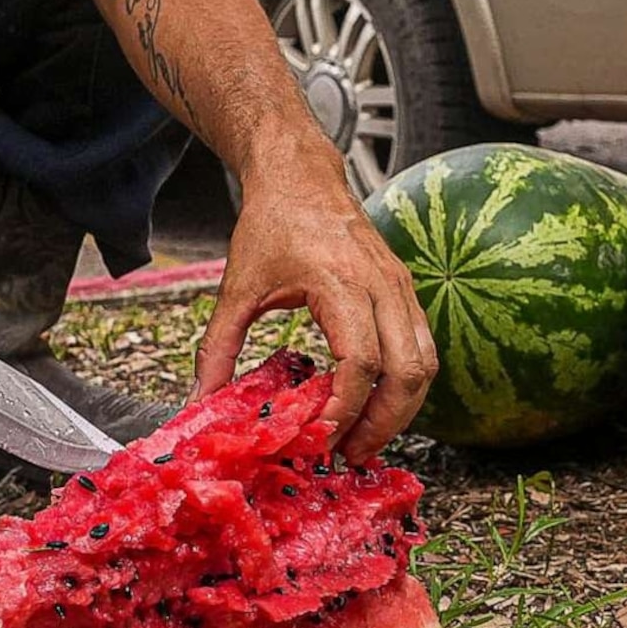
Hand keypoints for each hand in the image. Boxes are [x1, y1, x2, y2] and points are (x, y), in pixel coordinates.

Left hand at [198, 143, 437, 459]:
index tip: (319, 437)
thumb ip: (217, 348)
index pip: (362, 361)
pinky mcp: (404, 288)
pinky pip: (420, 346)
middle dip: (384, 422)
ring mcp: (400, 285)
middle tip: (350, 453)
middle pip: (408, 371)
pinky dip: (403, 383)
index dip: (345, 408)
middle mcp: (382, 284)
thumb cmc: (271, 222)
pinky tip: (372, 403)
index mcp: (341, 282)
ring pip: (425, 362)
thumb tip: (200, 401)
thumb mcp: (237, 287)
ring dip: (400, 409)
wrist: (300, 174)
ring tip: (364, 437)